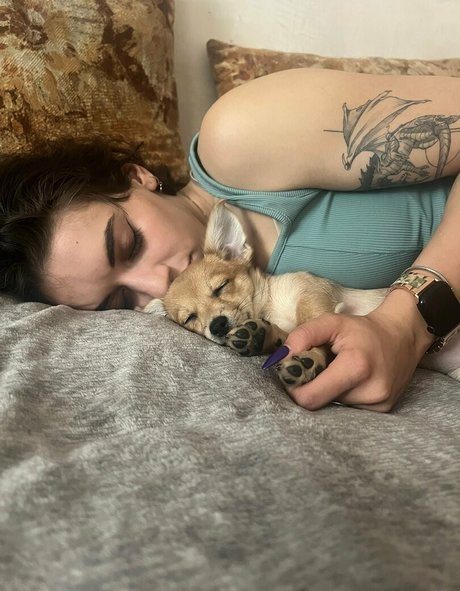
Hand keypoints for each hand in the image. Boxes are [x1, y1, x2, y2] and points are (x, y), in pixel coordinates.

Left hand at [283, 290, 433, 411]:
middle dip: (312, 388)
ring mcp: (379, 405)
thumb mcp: (332, 322)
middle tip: (319, 369)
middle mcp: (370, 392)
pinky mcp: (383, 410)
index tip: (295, 373)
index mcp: (356, 368)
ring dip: (328, 392)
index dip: (295, 388)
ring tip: (339, 372)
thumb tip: (280, 358)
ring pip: (334, 407)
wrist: (404, 335)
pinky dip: (342, 396)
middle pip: (320, 403)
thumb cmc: (363, 329)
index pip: (310, 397)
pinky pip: (348, 409)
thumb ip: (304, 335)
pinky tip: (351, 381)